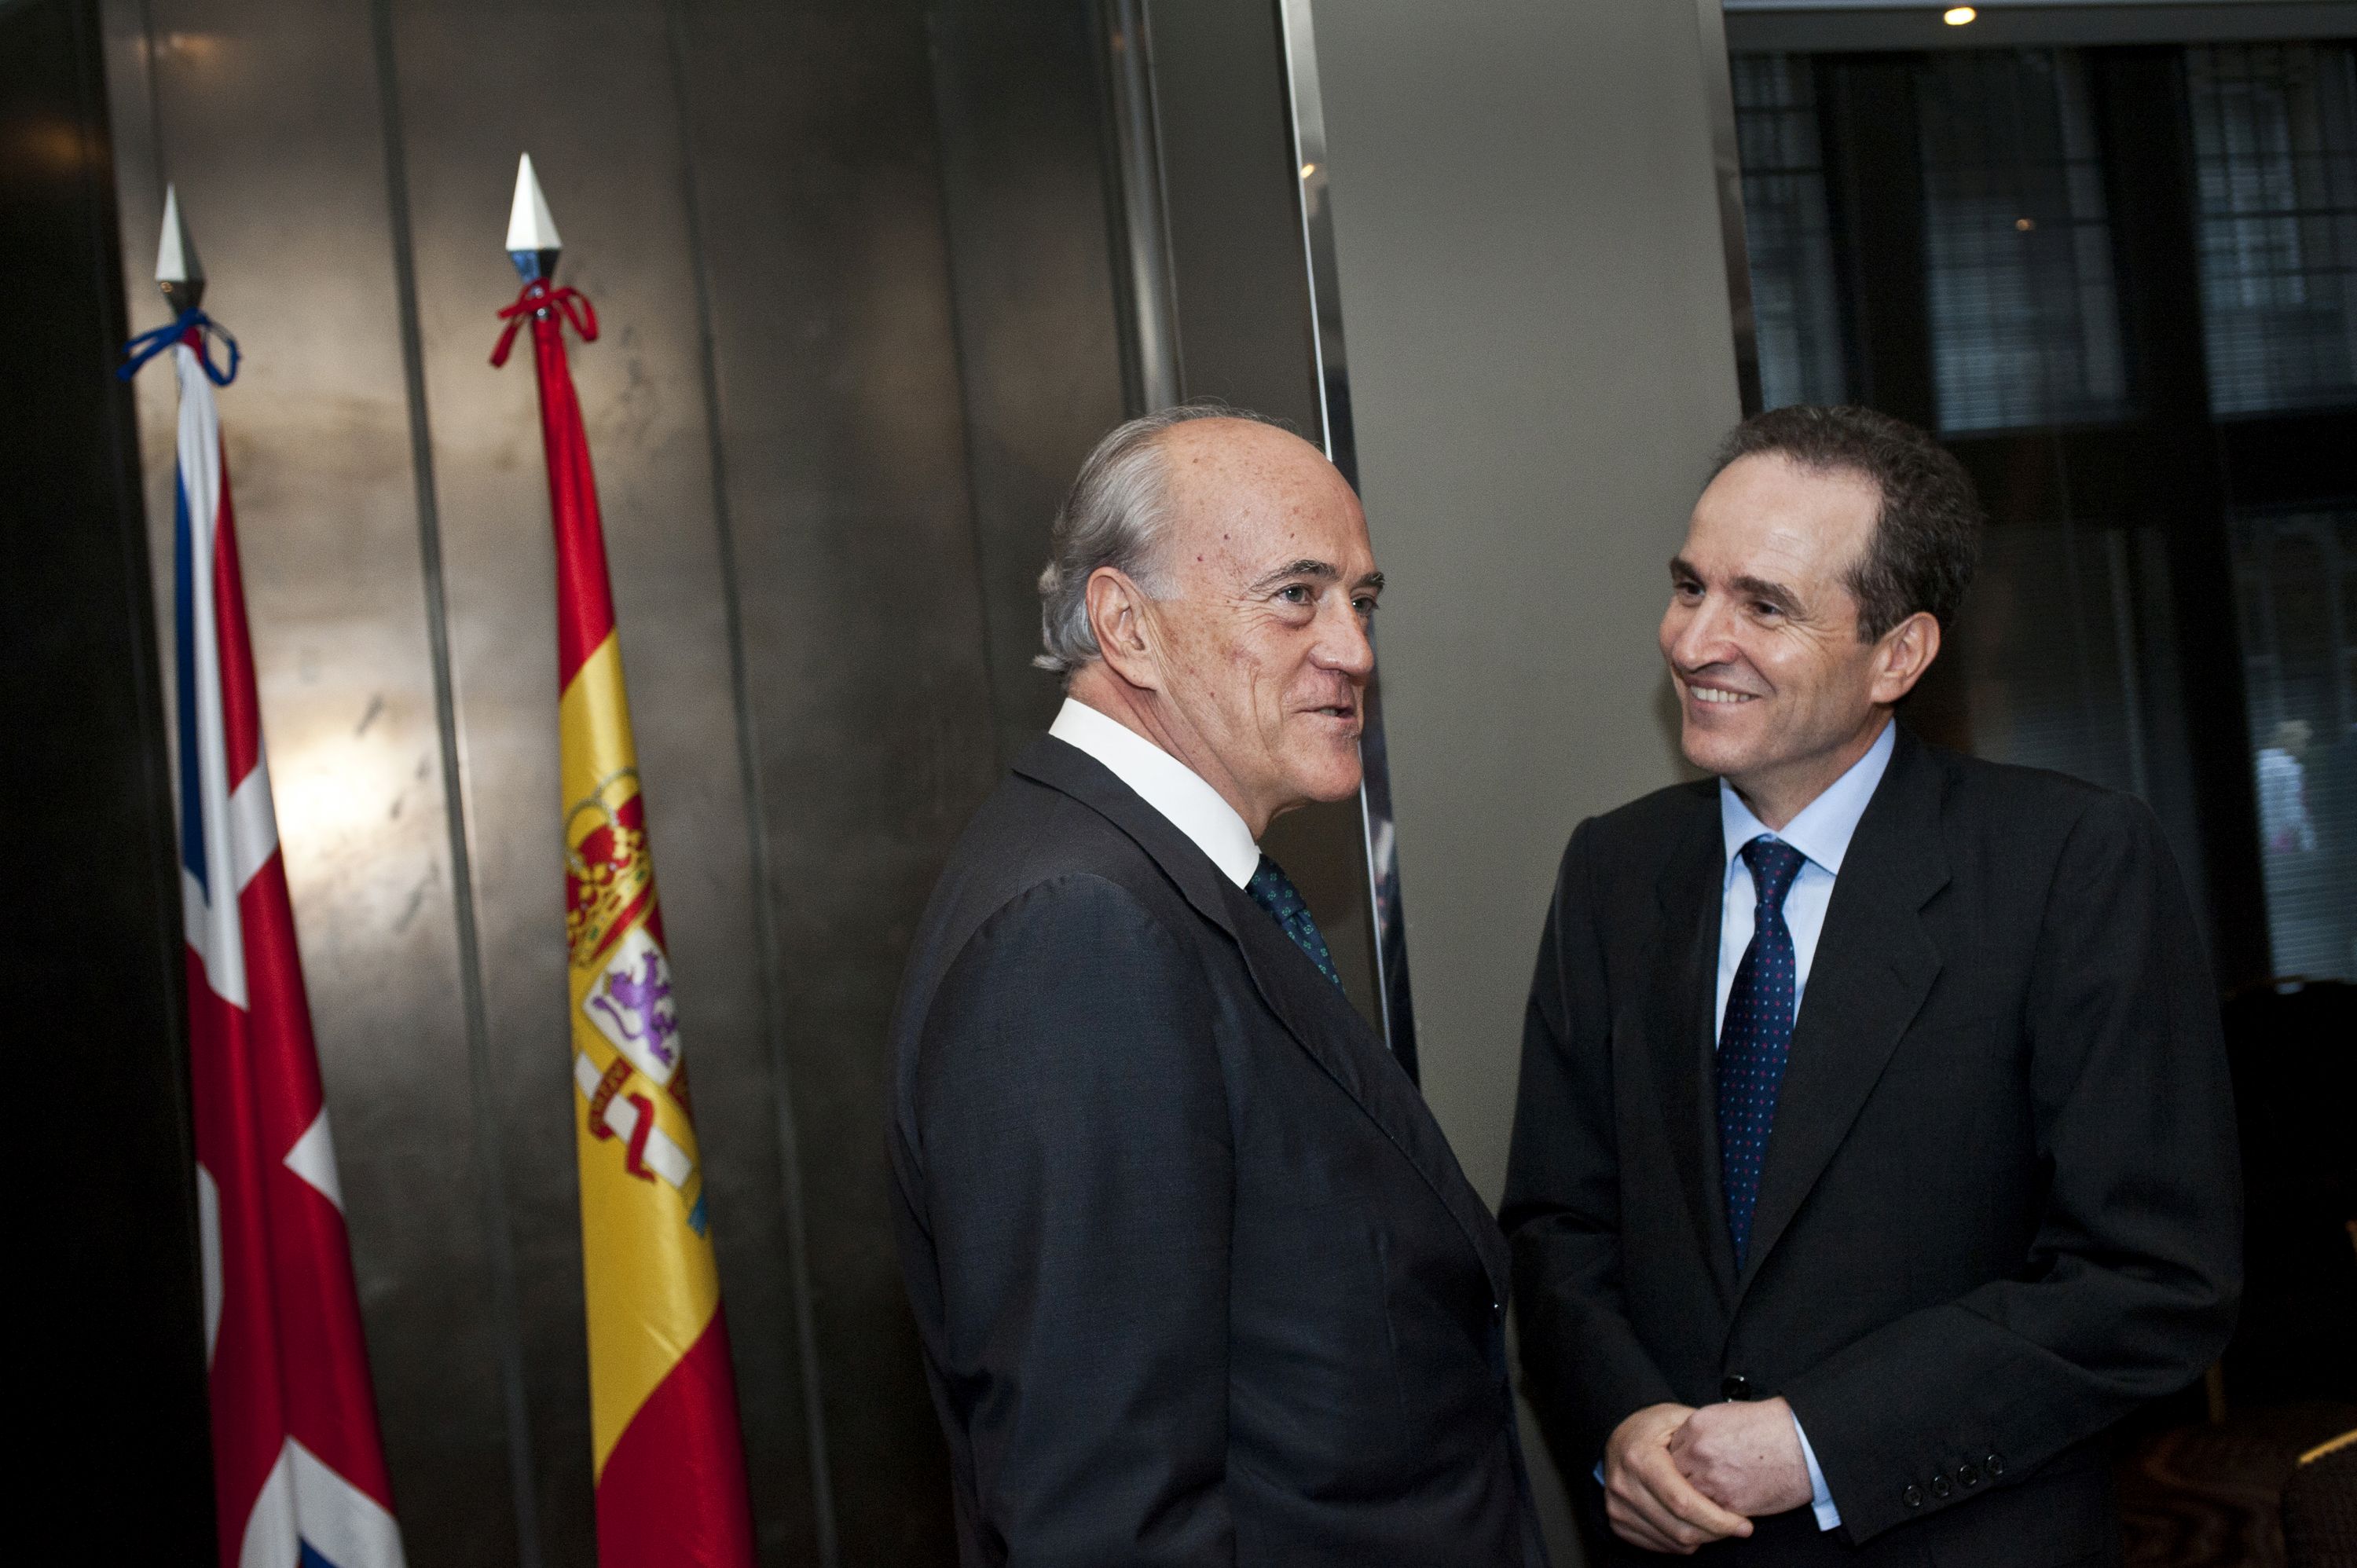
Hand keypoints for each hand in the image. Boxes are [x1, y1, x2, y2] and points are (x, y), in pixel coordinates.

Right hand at [1602, 1402, 1755, 1554]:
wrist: (1619, 1437)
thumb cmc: (1652, 1427)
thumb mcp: (1678, 1419)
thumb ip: (1704, 1440)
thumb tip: (1738, 1466)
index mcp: (1640, 1459)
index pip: (1683, 1503)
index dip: (1717, 1519)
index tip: (1743, 1523)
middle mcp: (1624, 1486)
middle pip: (1680, 1529)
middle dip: (1716, 1533)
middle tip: (1739, 1528)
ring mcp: (1618, 1507)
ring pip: (1673, 1542)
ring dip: (1703, 1539)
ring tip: (1718, 1525)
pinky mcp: (1618, 1522)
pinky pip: (1660, 1546)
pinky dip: (1684, 1543)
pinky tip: (1696, 1526)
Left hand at [1668, 1397, 1814, 1517]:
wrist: (1801, 1445)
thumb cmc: (1771, 1426)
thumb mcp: (1726, 1415)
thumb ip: (1700, 1431)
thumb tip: (1687, 1446)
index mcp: (1696, 1426)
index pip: (1670, 1448)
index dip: (1679, 1458)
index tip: (1687, 1464)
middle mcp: (1699, 1452)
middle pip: (1674, 1473)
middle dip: (1683, 1479)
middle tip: (1696, 1481)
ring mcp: (1712, 1479)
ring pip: (1687, 1496)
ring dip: (1695, 1498)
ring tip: (1710, 1495)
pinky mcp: (1729, 1504)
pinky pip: (1709, 1513)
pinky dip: (1713, 1512)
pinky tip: (1723, 1505)